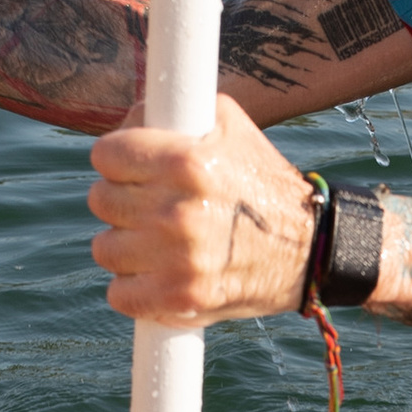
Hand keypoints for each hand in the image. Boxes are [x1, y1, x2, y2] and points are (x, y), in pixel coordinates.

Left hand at [89, 96, 319, 326]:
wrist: (309, 248)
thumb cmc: (263, 182)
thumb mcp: (229, 125)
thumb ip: (175, 111)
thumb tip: (128, 119)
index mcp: (188, 162)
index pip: (106, 154)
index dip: (117, 160)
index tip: (132, 170)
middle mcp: (179, 212)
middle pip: (101, 200)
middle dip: (122, 200)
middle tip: (149, 205)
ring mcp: (177, 260)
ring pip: (104, 248)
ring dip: (125, 245)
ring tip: (153, 241)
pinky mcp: (179, 299)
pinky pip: (119, 294)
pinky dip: (132, 288)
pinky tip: (154, 274)